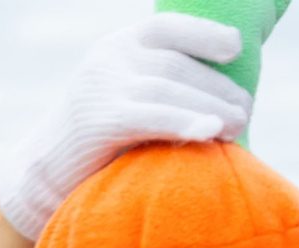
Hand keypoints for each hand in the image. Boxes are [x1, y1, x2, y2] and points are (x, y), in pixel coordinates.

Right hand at [0, 15, 252, 239]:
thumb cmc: (114, 139)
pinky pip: (150, 116)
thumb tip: (237, 96)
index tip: (236, 47)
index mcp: (122, 45)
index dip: (204, 33)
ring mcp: (101, 86)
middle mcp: (110, 58)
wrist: (53, 171)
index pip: (167, 26)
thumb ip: (173, 87)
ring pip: (167, 89)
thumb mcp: (139, 98)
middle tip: (244, 113)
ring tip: (238, 128)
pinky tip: (211, 132)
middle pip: (176, 65)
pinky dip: (184, 122)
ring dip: (211, 107)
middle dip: (218, 88)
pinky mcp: (99, 120)